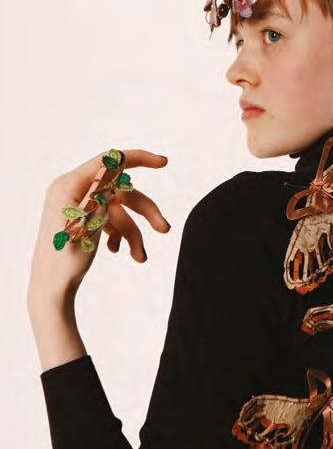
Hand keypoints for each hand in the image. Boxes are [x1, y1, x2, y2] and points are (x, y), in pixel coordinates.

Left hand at [28, 149, 170, 305]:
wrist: (51, 290)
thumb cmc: (66, 258)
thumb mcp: (88, 220)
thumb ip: (102, 188)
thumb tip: (116, 159)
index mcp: (69, 185)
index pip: (110, 160)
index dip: (140, 158)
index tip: (164, 163)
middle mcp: (72, 190)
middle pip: (121, 191)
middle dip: (144, 211)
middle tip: (164, 229)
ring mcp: (77, 205)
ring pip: (119, 209)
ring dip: (133, 231)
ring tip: (140, 257)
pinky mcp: (81, 218)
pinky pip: (109, 219)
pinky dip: (120, 234)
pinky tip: (119, 251)